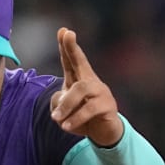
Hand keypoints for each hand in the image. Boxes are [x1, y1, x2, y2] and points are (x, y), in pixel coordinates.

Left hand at [50, 27, 122, 146]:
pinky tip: (66, 126)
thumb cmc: (81, 118)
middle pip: (81, 63)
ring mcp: (102, 92)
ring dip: (66, 105)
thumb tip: (62, 101)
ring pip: (81, 89)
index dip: (67, 46)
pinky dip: (75, 118)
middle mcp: (92, 82)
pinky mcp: (108, 106)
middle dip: (72, 48)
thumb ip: (58, 102)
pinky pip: (90, 109)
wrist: (103, 134)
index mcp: (79, 79)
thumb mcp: (63, 110)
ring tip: (56, 119)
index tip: (63, 30)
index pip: (72, 60)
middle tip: (67, 34)